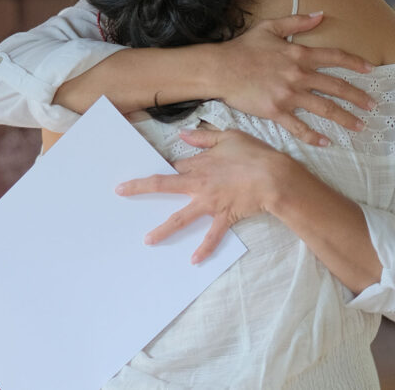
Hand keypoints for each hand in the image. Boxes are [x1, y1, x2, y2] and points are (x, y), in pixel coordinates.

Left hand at [115, 128, 294, 263]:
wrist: (273, 176)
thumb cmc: (254, 154)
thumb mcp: (229, 136)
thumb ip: (204, 136)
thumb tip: (183, 133)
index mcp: (200, 164)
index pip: (177, 165)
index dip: (172, 166)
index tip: (167, 169)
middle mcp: (199, 185)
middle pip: (163, 185)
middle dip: (140, 188)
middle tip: (121, 192)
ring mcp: (209, 203)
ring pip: (181, 218)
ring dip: (163, 229)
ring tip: (148, 240)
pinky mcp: (223, 217)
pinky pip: (212, 236)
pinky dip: (204, 249)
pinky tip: (193, 261)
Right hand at [213, 13, 375, 145]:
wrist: (220, 69)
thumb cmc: (243, 48)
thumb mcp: (270, 27)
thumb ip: (298, 22)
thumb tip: (321, 15)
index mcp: (299, 54)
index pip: (334, 57)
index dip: (355, 63)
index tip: (371, 71)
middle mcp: (298, 74)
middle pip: (336, 86)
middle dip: (358, 96)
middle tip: (373, 105)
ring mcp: (288, 94)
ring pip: (324, 108)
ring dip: (344, 118)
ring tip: (360, 126)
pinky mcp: (276, 111)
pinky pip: (299, 126)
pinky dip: (313, 136)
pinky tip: (326, 142)